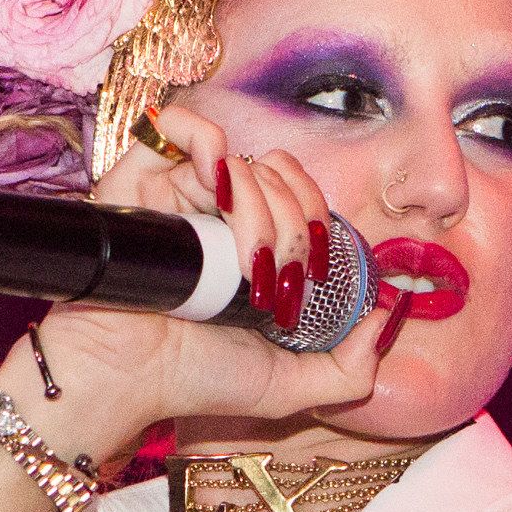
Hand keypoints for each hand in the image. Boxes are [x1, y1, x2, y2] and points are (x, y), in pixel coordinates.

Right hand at [35, 103, 398, 434]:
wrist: (127, 379)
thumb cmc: (194, 381)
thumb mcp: (289, 386)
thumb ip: (350, 371)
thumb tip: (384, 322)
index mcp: (253, 245)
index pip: (304, 197)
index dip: (317, 223)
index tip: (308, 277)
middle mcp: (218, 214)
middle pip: (280, 176)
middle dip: (290, 228)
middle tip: (267, 278)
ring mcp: (179, 193)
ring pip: (242, 161)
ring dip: (255, 207)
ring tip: (237, 259)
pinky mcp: (136, 179)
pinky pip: (178, 125)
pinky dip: (205, 143)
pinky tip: (210, 188)